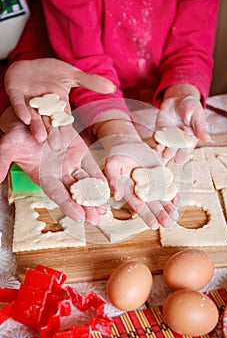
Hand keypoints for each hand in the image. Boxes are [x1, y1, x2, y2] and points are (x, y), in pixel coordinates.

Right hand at [0, 107, 106, 223]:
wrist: (34, 119)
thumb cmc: (19, 134)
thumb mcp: (9, 146)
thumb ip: (3, 162)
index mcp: (44, 177)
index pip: (57, 194)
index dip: (68, 205)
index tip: (79, 217)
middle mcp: (59, 174)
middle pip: (74, 194)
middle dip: (84, 207)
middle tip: (95, 218)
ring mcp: (71, 164)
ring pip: (85, 184)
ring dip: (94, 196)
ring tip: (102, 209)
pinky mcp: (80, 153)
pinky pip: (91, 167)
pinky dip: (98, 178)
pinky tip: (106, 188)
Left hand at [4, 58, 114, 145]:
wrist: (28, 64)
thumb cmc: (49, 71)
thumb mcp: (72, 74)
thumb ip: (90, 82)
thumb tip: (112, 88)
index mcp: (57, 103)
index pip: (62, 118)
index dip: (64, 130)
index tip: (67, 143)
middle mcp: (43, 106)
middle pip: (48, 121)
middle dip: (52, 133)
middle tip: (55, 147)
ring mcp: (28, 101)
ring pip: (33, 116)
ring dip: (36, 127)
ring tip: (41, 138)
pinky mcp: (15, 93)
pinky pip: (18, 103)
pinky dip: (21, 110)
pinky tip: (25, 118)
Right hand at [101, 134, 178, 229]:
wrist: (128, 144)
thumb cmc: (117, 155)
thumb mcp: (112, 165)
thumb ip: (113, 180)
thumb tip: (116, 195)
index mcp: (128, 190)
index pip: (138, 205)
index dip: (146, 215)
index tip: (154, 225)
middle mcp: (141, 191)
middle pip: (152, 205)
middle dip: (160, 215)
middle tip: (168, 224)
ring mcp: (151, 185)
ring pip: (161, 199)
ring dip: (168, 209)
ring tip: (174, 218)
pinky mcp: (159, 177)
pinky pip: (167, 188)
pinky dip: (173, 195)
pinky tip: (177, 203)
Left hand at [155, 84, 209, 162]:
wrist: (179, 98)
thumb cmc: (191, 107)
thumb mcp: (197, 114)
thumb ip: (199, 127)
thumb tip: (207, 138)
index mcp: (190, 138)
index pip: (186, 148)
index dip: (182, 155)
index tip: (178, 160)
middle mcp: (178, 139)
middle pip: (174, 148)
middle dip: (170, 152)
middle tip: (166, 155)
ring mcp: (168, 135)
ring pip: (164, 144)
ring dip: (161, 147)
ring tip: (159, 149)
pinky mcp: (160, 130)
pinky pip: (157, 137)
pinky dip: (155, 139)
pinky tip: (155, 140)